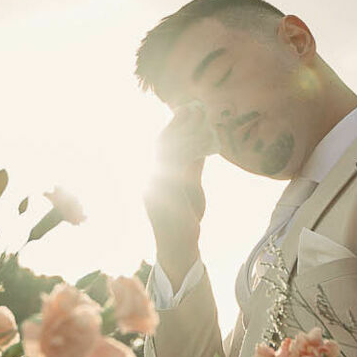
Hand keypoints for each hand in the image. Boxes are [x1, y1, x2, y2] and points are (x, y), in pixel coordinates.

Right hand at [143, 102, 212, 283]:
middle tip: (196, 107)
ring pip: (170, 154)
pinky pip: (178, 170)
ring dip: (188, 134)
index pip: (162, 143)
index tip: (189, 107)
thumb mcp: (192, 186)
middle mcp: (149, 178)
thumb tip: (202, 141)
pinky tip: (207, 146)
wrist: (180, 249)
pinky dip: (192, 154)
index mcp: (153, 174)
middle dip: (180, 123)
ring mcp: (155, 188)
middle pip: (163, 143)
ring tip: (204, 124)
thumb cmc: (185, 218)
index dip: (174, 123)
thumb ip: (194, 165)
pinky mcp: (164, 199)